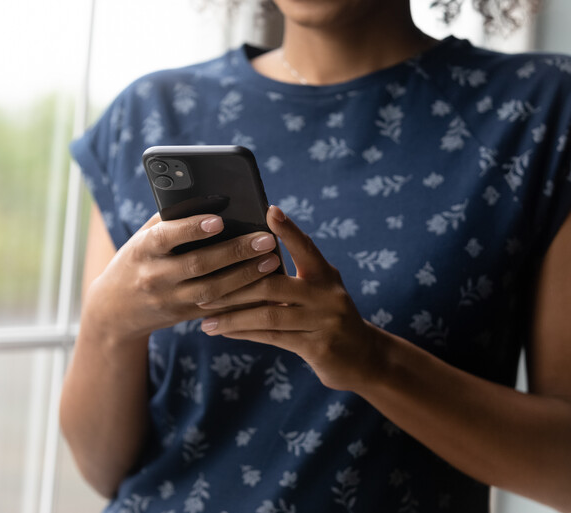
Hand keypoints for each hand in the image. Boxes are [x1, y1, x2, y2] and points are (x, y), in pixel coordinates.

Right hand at [81, 213, 281, 346]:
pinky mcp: (182, 316)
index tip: (219, 220)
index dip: (191, 229)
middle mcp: (154, 276)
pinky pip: (216, 308)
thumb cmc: (137, 259)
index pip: (166, 237)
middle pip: (198, 265)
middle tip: (265, 239)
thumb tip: (212, 199)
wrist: (114, 310)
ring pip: (211, 291)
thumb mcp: (143, 237)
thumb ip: (170, 220)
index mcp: (142, 250)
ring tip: (271, 260)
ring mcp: (169, 300)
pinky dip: (241, 298)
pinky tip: (263, 286)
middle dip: (234, 251)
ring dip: (244, 276)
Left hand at [198, 206, 381, 391]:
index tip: (269, 210)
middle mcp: (327, 294)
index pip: (305, 246)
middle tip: (205, 287)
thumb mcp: (321, 291)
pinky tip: (224, 331)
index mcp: (326, 275)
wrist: (365, 359)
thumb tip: (251, 256)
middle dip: (234, 286)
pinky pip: (273, 337)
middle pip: (274, 283)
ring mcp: (324, 321)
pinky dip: (245, 333)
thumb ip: (296, 275)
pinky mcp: (318, 347)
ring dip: (233, 316)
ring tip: (206, 318)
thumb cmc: (330, 318)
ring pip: (269, 314)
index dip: (288, 229)